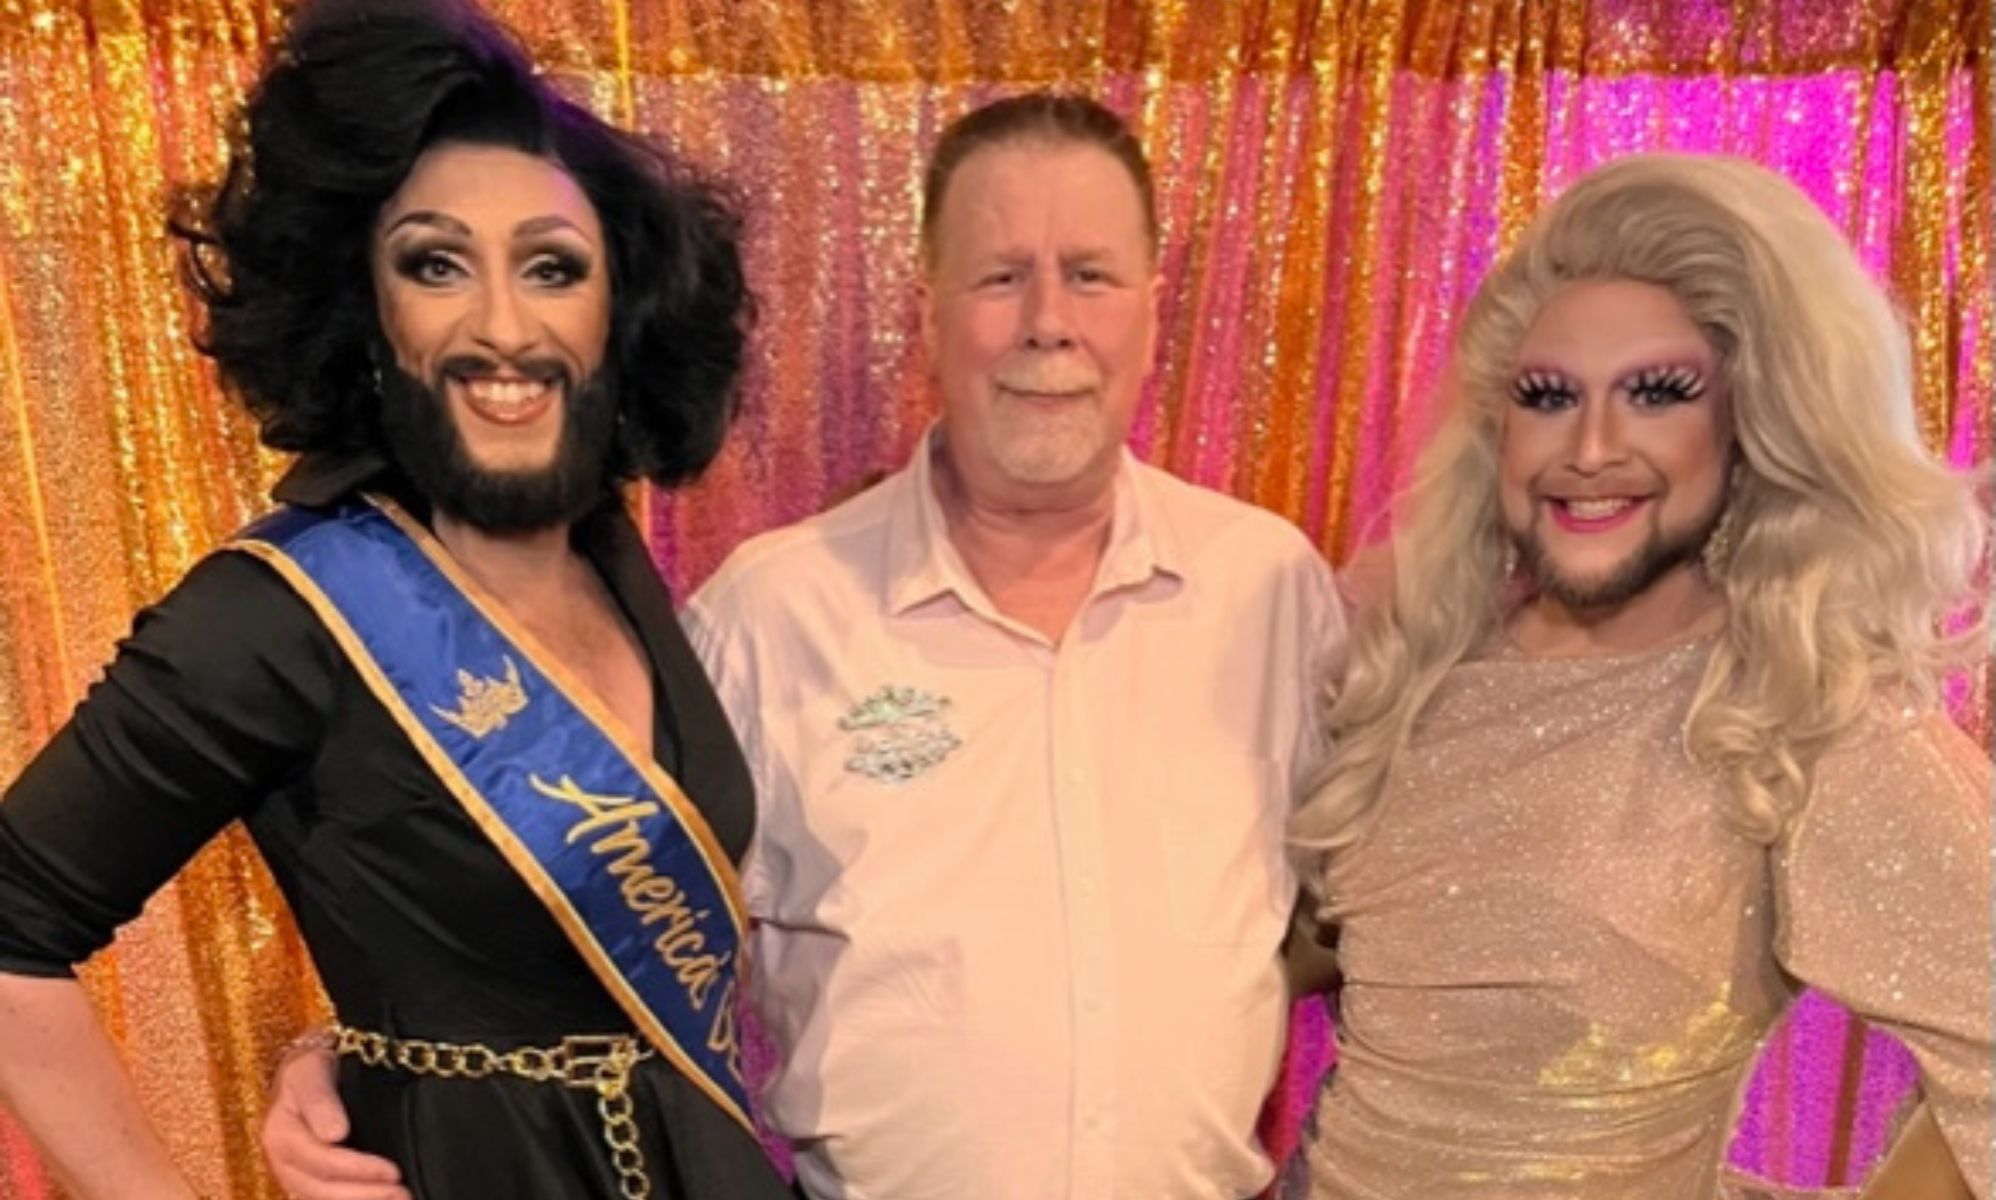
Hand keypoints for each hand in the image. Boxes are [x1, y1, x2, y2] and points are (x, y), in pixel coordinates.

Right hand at [261, 1045, 407, 1199]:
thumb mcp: (311, 1073)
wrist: (305, 1073)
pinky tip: (379, 1199)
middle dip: (364, 1195)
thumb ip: (320, 1102)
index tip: (393, 1172)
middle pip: (322, 1188)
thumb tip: (334, 1134)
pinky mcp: (308, 1179)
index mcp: (281, 1135)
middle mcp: (284, 1161)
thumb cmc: (311, 1069)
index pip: (321, 1160)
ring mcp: (295, 1173)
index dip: (357, 1170)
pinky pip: (328, 1197)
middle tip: (403, 1194)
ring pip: (324, 1198)